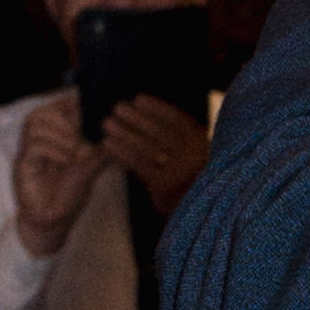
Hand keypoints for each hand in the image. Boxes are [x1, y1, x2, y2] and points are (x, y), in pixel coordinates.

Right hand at [13, 93, 104, 253]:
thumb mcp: (89, 170)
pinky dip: (53, 151)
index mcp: (52, 139)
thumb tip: (119, 137)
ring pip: (36, 126)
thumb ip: (101, 153)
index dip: (65, 102)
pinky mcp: (23, 166)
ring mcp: (28, 153)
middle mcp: (38, 142)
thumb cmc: (68, 195)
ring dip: (59, 136)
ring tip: (73, 153)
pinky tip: (66, 162)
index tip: (82, 102)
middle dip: (62, 121)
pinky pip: (33, 147)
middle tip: (78, 139)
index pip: (53, 109)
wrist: (53, 221)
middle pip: (40, 113)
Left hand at [96, 93, 211, 214]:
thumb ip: (180, 136)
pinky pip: (138, 165)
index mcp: (202, 143)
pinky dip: (122, 152)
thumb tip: (147, 110)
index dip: (157, 109)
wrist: (201, 210)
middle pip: (160, 132)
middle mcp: (192, 156)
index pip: (177, 121)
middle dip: (137, 118)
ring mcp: (178, 172)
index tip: (138, 99)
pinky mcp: (163, 187)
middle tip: (117, 107)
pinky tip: (108, 144)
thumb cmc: (190, 177)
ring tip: (107, 123)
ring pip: (146, 148)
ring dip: (124, 133)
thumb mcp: (196, 153)